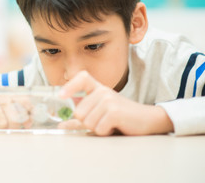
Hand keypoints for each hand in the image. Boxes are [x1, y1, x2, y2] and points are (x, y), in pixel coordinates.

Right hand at [0, 96, 32, 129]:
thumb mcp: (4, 111)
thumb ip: (17, 115)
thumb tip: (30, 123)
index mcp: (9, 97)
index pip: (25, 102)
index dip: (29, 113)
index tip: (29, 123)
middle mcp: (1, 97)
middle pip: (15, 117)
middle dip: (14, 128)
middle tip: (9, 130)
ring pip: (2, 123)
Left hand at [59, 71, 173, 135]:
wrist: (148, 120)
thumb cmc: (121, 117)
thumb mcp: (100, 114)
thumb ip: (81, 119)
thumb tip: (61, 125)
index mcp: (98, 88)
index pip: (82, 77)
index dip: (70, 86)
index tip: (61, 96)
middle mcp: (103, 91)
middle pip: (79, 112)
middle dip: (88, 123)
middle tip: (103, 120)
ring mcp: (108, 100)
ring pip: (87, 122)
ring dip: (98, 128)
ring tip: (110, 123)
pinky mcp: (114, 112)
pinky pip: (98, 128)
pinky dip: (106, 132)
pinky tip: (115, 126)